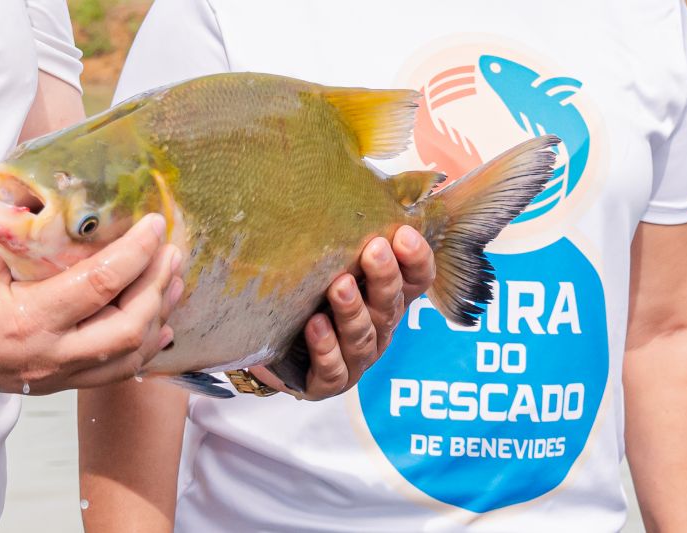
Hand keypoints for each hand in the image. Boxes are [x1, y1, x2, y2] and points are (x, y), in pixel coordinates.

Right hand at [0, 213, 182, 393]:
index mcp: (23, 321)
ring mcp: (50, 377)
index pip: (101, 285)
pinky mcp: (50, 383)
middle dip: (159, 287)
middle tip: (171, 252)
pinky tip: (159, 327)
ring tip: (174, 282)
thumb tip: (65, 184)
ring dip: (158, 318)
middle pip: (128, 329)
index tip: (157, 225)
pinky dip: (141, 350)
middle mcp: (44, 357)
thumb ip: (22, 215)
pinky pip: (110, 375)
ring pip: (127, 359)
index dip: (138, 253)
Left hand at [252, 225, 434, 399]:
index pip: (418, 278)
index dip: (417, 258)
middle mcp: (378, 327)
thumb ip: (347, 224)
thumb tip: (351, 159)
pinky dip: (326, 349)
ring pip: (363, 337)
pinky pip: (332, 369)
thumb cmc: (306, 290)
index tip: (403, 233)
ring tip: (338, 287)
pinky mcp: (326, 382)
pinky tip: (314, 326)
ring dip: (353, 311)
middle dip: (384, 277)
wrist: (268, 342)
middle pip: (391, 305)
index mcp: (387, 296)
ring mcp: (356, 358)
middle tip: (374, 250)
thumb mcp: (327, 256)